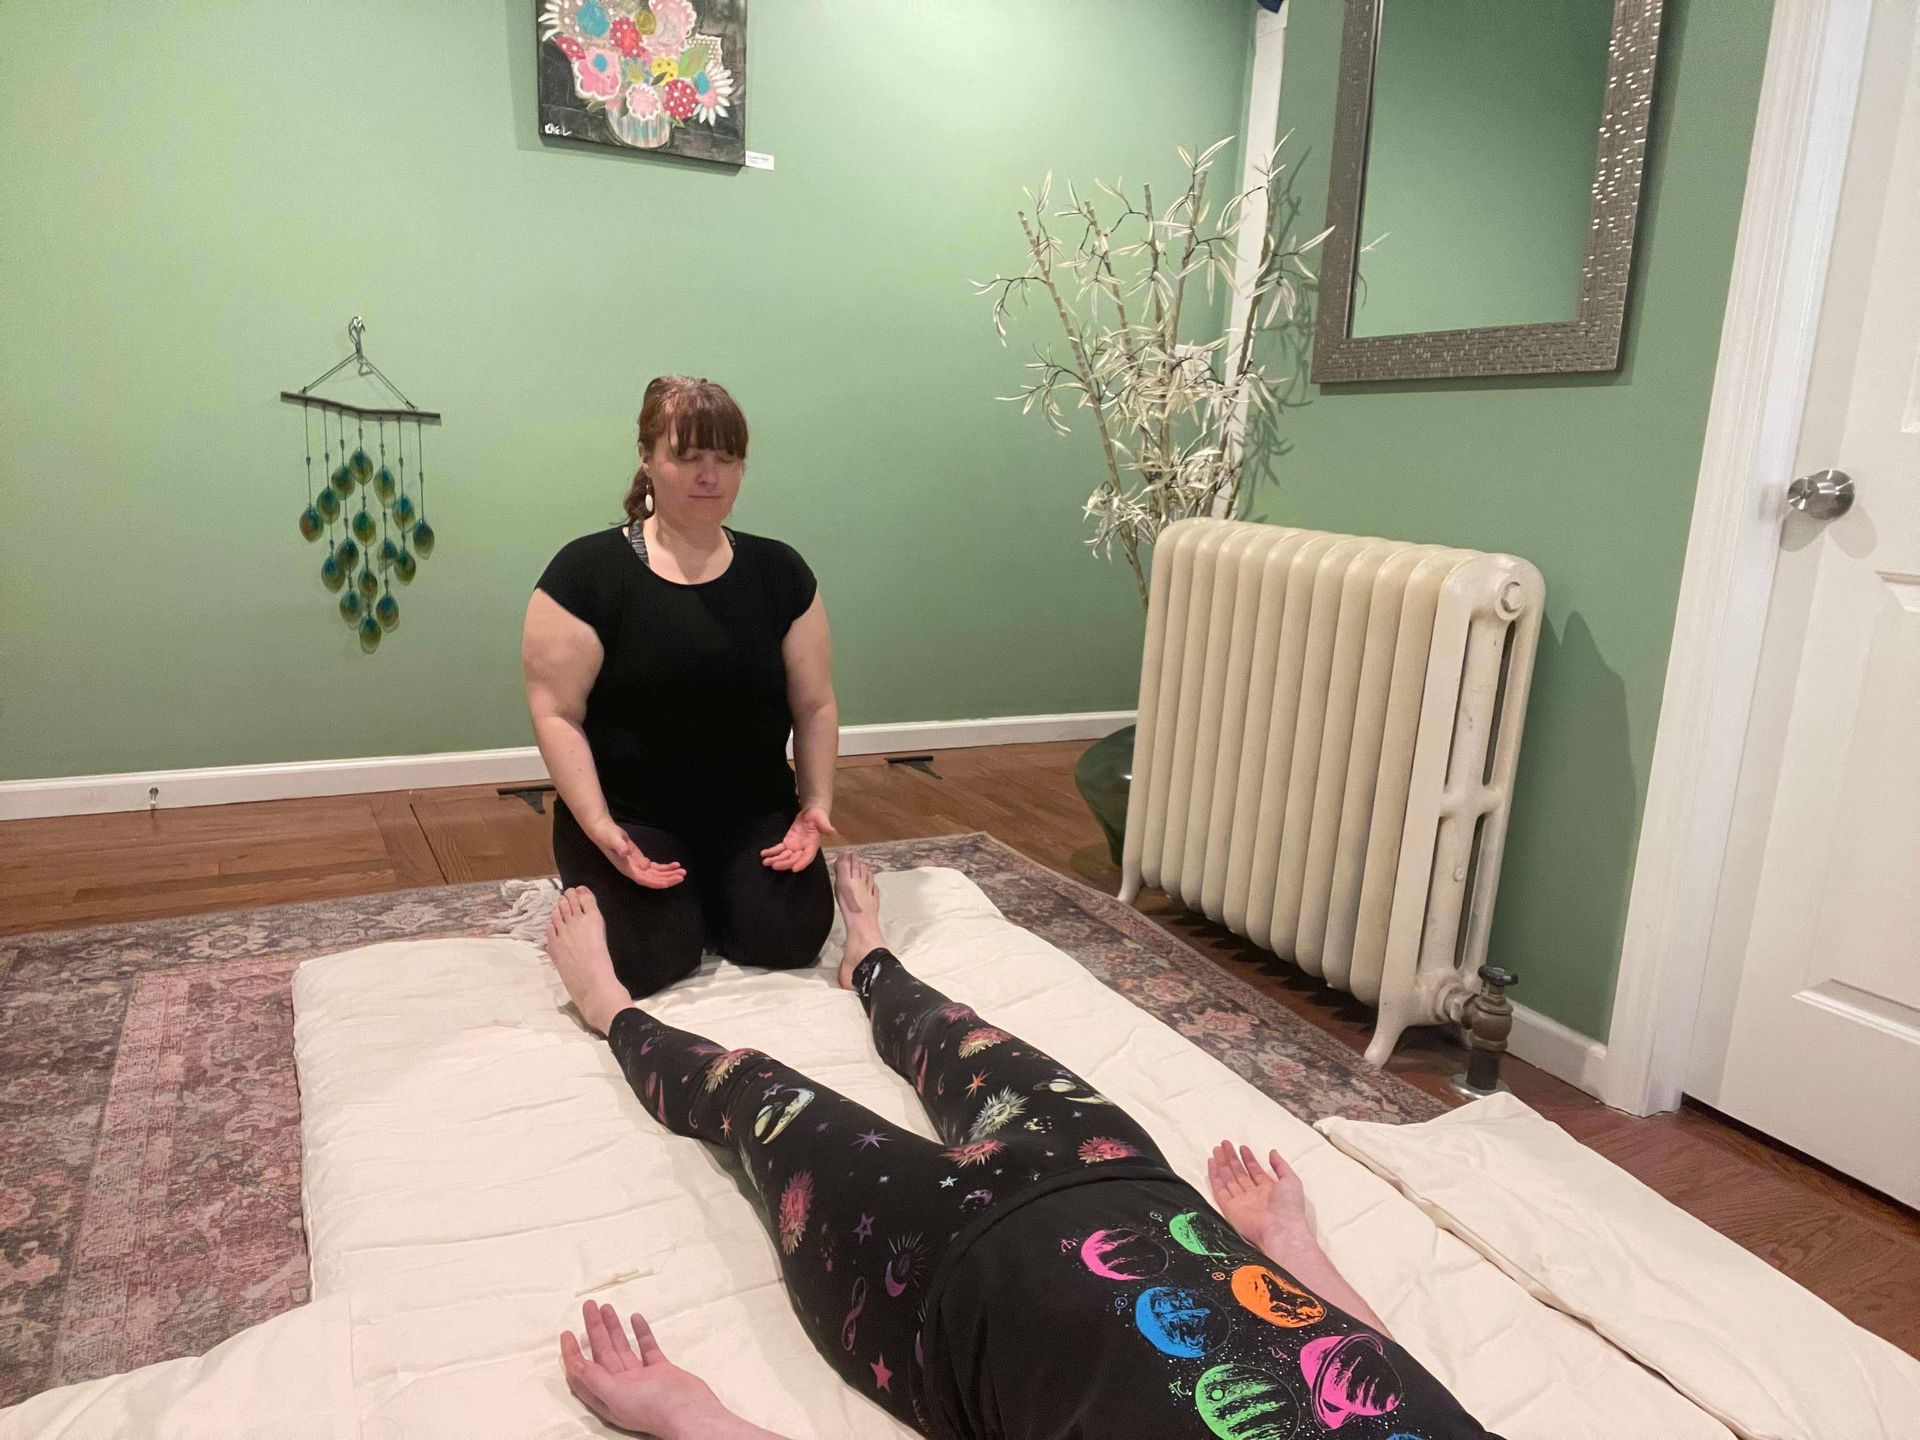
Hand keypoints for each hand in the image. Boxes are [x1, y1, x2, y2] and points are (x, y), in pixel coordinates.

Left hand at [559, 1302, 725, 1437]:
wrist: (691, 1412)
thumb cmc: (653, 1408)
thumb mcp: (618, 1395)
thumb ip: (596, 1379)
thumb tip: (575, 1365)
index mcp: (607, 1396)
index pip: (583, 1372)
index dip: (573, 1353)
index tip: (567, 1333)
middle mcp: (622, 1386)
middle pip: (602, 1354)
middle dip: (594, 1329)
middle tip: (589, 1306)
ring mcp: (642, 1377)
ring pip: (623, 1347)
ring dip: (613, 1328)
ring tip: (606, 1307)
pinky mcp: (661, 1370)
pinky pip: (647, 1347)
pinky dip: (641, 1332)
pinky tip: (635, 1318)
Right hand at [590, 822, 686, 888]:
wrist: (603, 830)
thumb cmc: (607, 835)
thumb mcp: (614, 840)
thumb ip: (621, 848)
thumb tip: (633, 858)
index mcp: (627, 869)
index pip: (645, 880)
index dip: (657, 882)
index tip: (670, 881)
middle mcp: (633, 870)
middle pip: (653, 879)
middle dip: (668, 878)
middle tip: (682, 875)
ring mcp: (637, 866)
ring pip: (655, 874)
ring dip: (669, 874)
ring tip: (682, 871)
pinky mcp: (640, 860)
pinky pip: (654, 867)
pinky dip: (665, 867)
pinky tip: (674, 865)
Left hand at [760, 806, 833, 871]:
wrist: (811, 813)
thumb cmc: (817, 816)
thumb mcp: (822, 818)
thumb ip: (825, 826)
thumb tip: (833, 831)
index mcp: (813, 845)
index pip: (808, 856)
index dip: (801, 863)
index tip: (794, 869)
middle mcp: (803, 849)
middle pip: (794, 859)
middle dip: (784, 863)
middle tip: (774, 865)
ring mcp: (794, 847)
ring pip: (784, 856)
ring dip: (775, 860)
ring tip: (765, 862)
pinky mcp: (787, 843)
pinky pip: (779, 849)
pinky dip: (771, 852)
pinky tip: (763, 854)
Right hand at [1207, 1140, 1308, 1248]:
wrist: (1280, 1229)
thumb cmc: (1289, 1206)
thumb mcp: (1291, 1180)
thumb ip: (1281, 1165)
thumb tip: (1273, 1152)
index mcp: (1268, 1190)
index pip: (1255, 1171)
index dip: (1248, 1158)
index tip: (1242, 1147)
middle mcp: (1253, 1195)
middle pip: (1239, 1173)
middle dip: (1232, 1158)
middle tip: (1225, 1144)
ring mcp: (1240, 1202)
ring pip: (1228, 1179)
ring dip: (1222, 1164)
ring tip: (1217, 1149)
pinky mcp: (1229, 1208)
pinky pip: (1219, 1189)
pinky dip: (1214, 1176)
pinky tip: (1212, 1163)